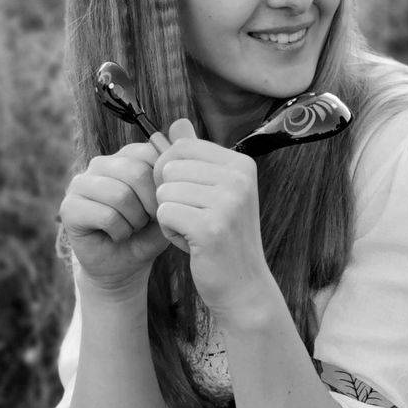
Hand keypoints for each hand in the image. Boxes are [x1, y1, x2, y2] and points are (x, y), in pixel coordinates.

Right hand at [59, 142, 167, 291]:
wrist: (126, 265)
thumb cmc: (150, 231)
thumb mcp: (170, 201)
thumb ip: (177, 167)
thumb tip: (183, 121)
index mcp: (126, 158)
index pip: (149, 154)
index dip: (162, 184)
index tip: (162, 204)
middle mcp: (101, 164)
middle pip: (135, 172)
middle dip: (150, 204)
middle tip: (147, 220)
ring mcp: (81, 183)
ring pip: (120, 195)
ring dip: (135, 221)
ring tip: (132, 228)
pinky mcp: (69, 207)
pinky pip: (106, 215)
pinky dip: (120, 232)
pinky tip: (117, 236)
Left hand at [154, 121, 277, 323]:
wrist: (243, 285)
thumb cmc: (224, 237)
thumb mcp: (214, 191)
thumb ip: (196, 157)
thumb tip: (176, 123)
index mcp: (241, 165)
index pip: (181, 146)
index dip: (170, 170)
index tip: (187, 194)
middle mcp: (239, 179)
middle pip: (169, 168)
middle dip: (169, 195)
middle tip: (194, 217)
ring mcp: (228, 203)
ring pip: (164, 192)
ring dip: (170, 215)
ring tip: (195, 231)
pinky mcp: (211, 227)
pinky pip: (165, 214)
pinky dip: (170, 232)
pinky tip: (192, 243)